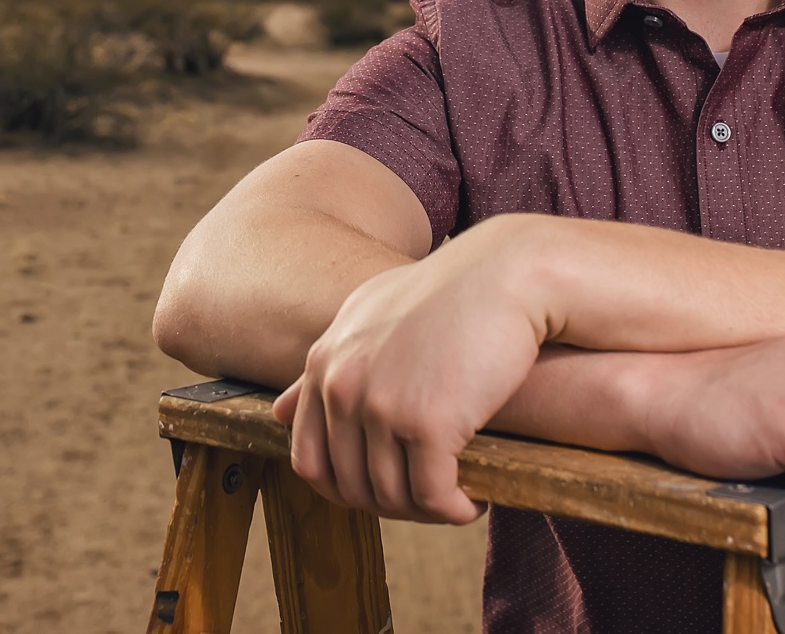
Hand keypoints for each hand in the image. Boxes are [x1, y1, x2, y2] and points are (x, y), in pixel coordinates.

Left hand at [272, 229, 544, 524]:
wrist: (507, 273)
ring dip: (424, 511)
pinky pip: (432, 495)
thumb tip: (277, 412)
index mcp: (324, 362)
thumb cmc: (447, 293)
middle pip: (349, 485)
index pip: (309, 459)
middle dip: (389, 505)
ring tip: (452, 500)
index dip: (346, 490)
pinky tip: (471, 501)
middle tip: (426, 500)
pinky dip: (452, 510)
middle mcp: (342, 384)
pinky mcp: (428, 422)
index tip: (385, 489)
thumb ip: (326, 364)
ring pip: (391, 496)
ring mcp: (381, 404)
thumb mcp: (369, 315)